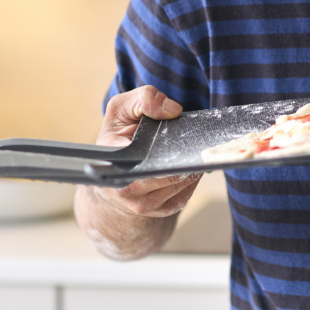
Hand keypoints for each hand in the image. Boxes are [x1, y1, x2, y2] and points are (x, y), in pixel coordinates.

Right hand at [92, 86, 202, 218]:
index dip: (164, 150)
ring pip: (177, 186)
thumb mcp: (123, 107)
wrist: (112, 170)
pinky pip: (182, 198)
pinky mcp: (155, 211)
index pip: (142, 159)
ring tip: (194, 153)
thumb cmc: (118, 135)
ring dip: (191, 170)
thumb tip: (173, 110)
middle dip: (183, 159)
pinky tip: (191, 168)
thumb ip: (145, 98)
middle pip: (166, 174)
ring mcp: (139, 204)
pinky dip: (191, 182)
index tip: (179, 139)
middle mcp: (124, 188)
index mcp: (113, 159)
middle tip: (197, 144)